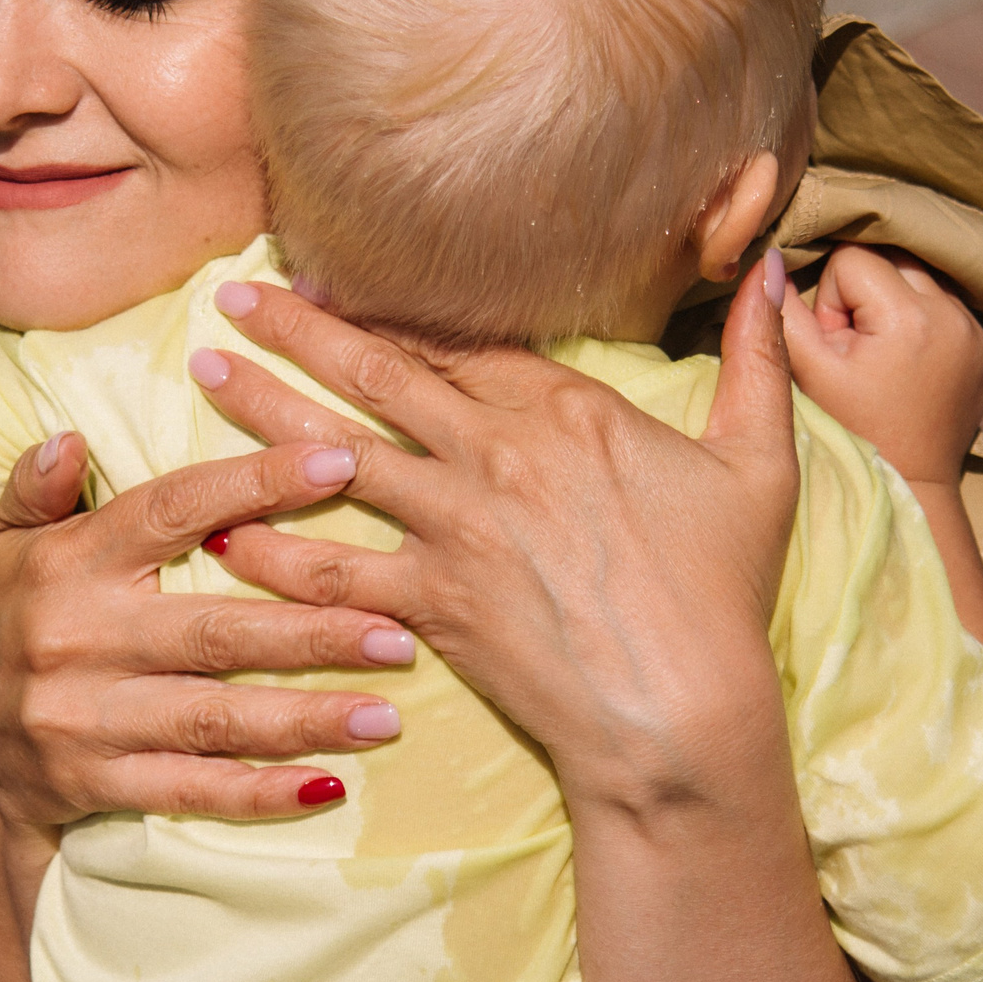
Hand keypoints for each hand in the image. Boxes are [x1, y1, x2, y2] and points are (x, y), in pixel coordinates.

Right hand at [0, 432, 421, 826]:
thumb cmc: (7, 614)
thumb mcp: (2, 538)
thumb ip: (35, 485)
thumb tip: (69, 437)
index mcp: (71, 562)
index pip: (173, 511)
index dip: (257, 484)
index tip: (341, 465)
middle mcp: (80, 639)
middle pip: (217, 630)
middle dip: (315, 630)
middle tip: (399, 627)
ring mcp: (87, 719)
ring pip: (216, 718)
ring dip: (307, 717)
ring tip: (387, 711)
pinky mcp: (95, 784)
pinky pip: (190, 791)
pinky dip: (258, 793)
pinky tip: (327, 785)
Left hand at [187, 252, 803, 815]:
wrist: (681, 710)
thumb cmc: (724, 591)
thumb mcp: (759, 462)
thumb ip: (758, 361)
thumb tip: (780, 271)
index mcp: (564, 408)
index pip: (457, 339)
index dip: (387, 305)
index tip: (331, 277)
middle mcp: (495, 452)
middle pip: (377, 373)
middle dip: (296, 329)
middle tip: (231, 296)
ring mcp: (455, 525)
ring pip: (335, 450)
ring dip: (261, 409)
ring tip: (202, 373)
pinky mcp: (430, 600)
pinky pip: (332, 568)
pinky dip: (271, 548)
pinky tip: (219, 525)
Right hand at [779, 246, 982, 487]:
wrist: (912, 485)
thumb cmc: (852, 430)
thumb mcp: (807, 369)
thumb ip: (782, 310)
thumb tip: (769, 258)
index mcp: (910, 317)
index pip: (852, 258)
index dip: (832, 299)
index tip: (838, 344)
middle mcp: (954, 315)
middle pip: (891, 256)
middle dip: (864, 292)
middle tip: (858, 347)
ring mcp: (977, 331)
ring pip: (919, 276)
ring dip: (893, 302)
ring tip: (883, 355)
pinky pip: (944, 304)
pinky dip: (920, 320)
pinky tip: (909, 361)